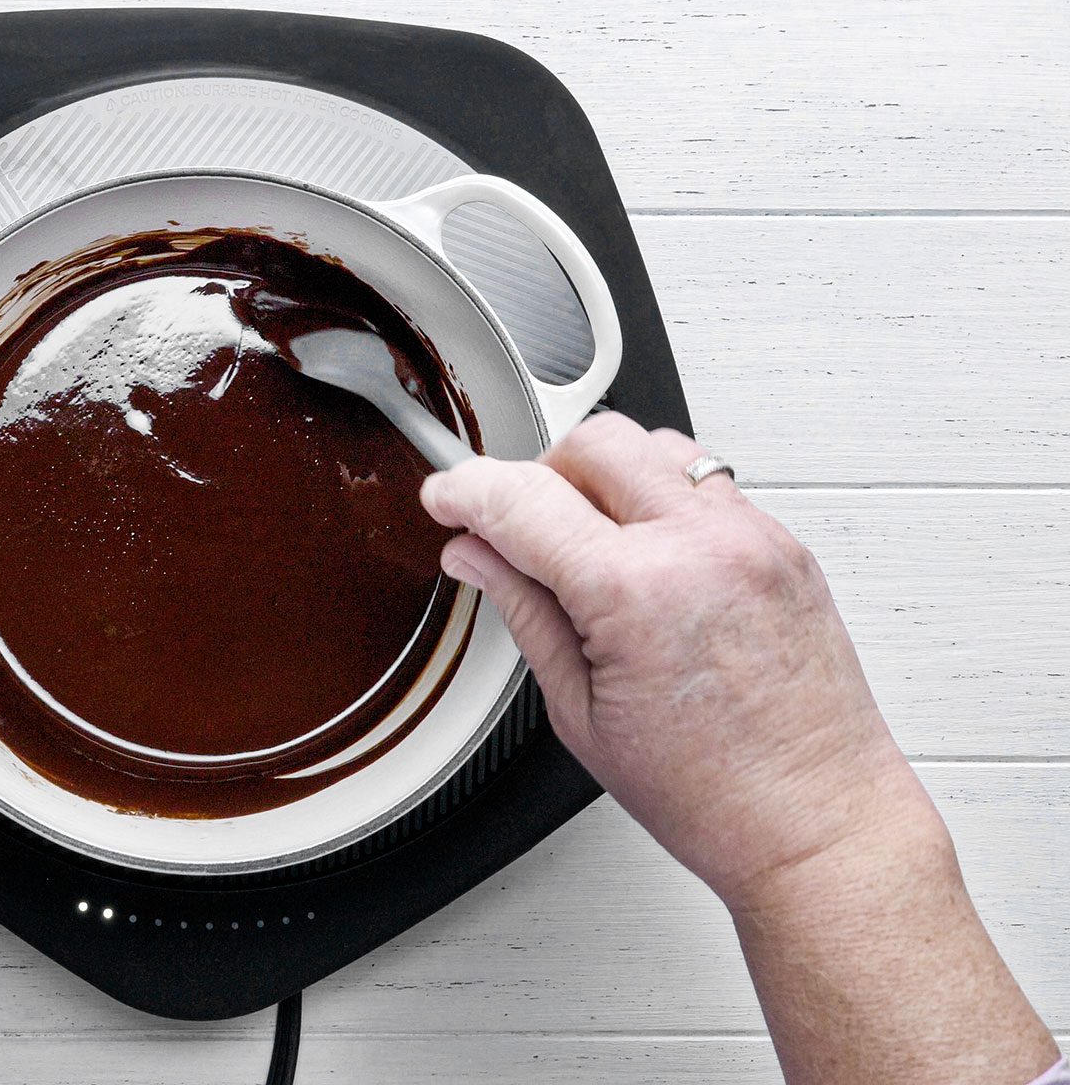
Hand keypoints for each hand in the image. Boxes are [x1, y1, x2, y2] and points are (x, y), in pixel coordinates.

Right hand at [421, 412, 930, 905]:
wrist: (818, 822)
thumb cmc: (712, 793)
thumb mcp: (579, 711)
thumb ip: (523, 610)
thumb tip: (476, 555)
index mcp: (635, 593)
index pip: (522, 498)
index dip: (465, 491)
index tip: (447, 499)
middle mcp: (700, 547)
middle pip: (590, 443)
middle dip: (537, 474)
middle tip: (518, 531)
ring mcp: (753, 539)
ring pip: (654, 447)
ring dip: (605, 477)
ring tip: (589, 543)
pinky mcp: (784, 546)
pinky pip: (706, 483)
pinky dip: (662, 501)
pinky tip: (649, 559)